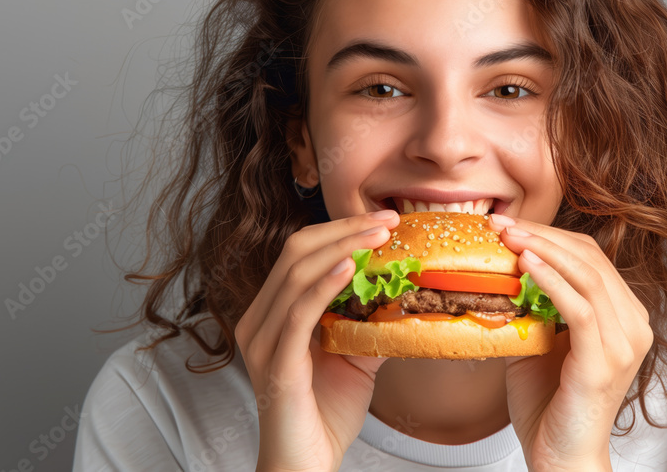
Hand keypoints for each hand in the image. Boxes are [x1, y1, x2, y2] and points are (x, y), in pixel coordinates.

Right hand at [234, 209, 399, 471]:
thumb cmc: (325, 414)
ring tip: (378, 236)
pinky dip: (325, 284)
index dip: (340, 229)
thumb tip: (406, 293)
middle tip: (386, 220)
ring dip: (342, 247)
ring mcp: (263, 340)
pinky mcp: (275, 363)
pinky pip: (298, 313)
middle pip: (296, 252)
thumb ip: (370, 322)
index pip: (302, 253)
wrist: (306, 466)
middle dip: (344, 229)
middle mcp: (260, 319)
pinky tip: (351, 267)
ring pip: (296, 273)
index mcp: (274, 313)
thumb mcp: (356, 356)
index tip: (382, 220)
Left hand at [488, 215, 653, 471]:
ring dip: (543, 249)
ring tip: (509, 235)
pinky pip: (579, 308)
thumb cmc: (549, 404)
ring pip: (587, 276)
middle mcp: (633, 325)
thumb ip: (533, 305)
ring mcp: (624, 342)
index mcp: (624, 317)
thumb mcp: (540, 341)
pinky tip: (525, 264)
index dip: (552, 235)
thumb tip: (501, 268)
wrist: (561, 459)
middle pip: (591, 259)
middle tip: (503, 222)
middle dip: (544, 235)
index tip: (511, 224)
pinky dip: (551, 280)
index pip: (591, 259)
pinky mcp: (604, 360)